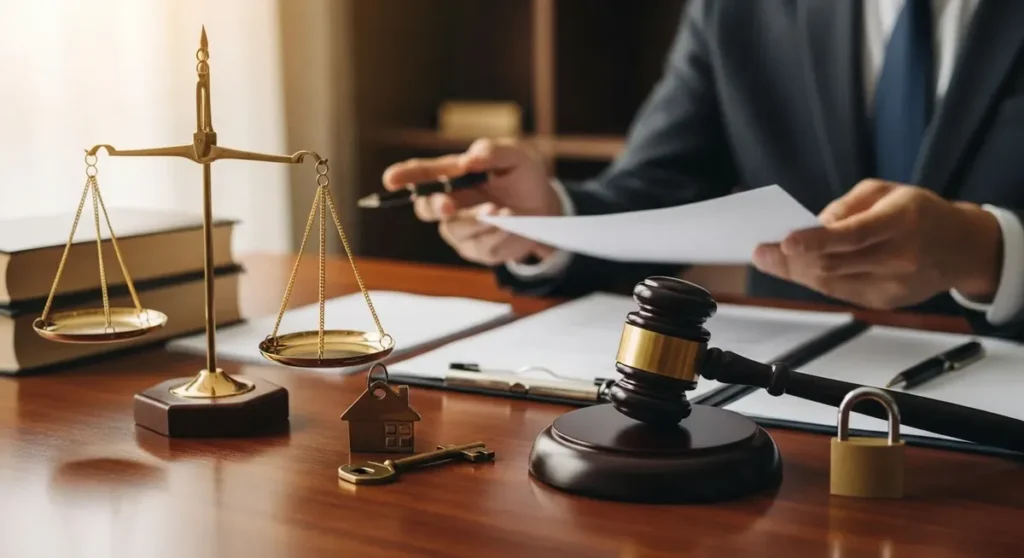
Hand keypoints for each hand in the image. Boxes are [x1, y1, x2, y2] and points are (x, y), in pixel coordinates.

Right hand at [381, 138, 561, 265]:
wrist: (546, 207)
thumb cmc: (523, 175)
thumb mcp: (515, 155)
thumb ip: (492, 151)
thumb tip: (470, 159)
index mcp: (453, 175)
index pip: (423, 175)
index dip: (404, 176)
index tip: (391, 179)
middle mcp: (451, 203)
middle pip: (427, 208)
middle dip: (436, 207)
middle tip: (448, 205)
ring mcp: (462, 229)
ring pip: (457, 229)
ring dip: (479, 221)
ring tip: (505, 211)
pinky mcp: (478, 249)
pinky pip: (482, 246)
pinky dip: (499, 235)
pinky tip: (513, 225)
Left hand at [751, 180, 1002, 309]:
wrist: (961, 248)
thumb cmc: (920, 212)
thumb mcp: (887, 191)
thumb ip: (848, 206)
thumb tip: (813, 225)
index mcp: (902, 221)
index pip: (853, 235)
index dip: (817, 241)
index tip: (786, 241)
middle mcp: (899, 256)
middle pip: (834, 264)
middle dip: (791, 260)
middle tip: (761, 252)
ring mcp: (893, 284)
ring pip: (832, 283)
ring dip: (797, 272)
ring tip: (771, 260)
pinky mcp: (886, 302)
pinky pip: (840, 292)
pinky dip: (816, 280)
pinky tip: (799, 268)